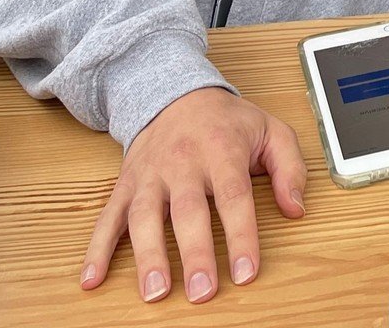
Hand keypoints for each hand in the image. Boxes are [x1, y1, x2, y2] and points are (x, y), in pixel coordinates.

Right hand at [81, 86, 306, 303]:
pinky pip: (107, 217)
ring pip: (145, 216)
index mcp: (223, 149)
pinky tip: (91, 278)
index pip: (234, 195)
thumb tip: (296, 208)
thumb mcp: (271, 130)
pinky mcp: (125, 185)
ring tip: (154, 293)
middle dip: (195, 253)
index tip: (247, 272)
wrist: (177, 94)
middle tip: (202, 293)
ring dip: (147, 256)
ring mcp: (150, 174)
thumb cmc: (228, 121)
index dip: (242, 235)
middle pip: (188, 211)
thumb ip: (290, 167)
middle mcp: (183, 162)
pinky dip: (97, 248)